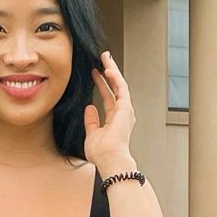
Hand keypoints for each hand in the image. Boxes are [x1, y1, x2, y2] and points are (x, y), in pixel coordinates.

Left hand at [84, 50, 136, 174]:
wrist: (110, 159)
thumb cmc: (102, 153)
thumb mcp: (92, 135)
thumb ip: (91, 121)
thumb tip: (89, 108)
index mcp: (114, 120)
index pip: (108, 98)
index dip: (102, 85)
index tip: (95, 74)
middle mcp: (122, 113)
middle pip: (115, 88)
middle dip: (109, 73)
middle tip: (103, 59)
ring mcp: (125, 110)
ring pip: (119, 84)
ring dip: (112, 70)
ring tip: (106, 57)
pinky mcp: (126, 107)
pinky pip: (120, 88)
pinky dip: (115, 77)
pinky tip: (108, 68)